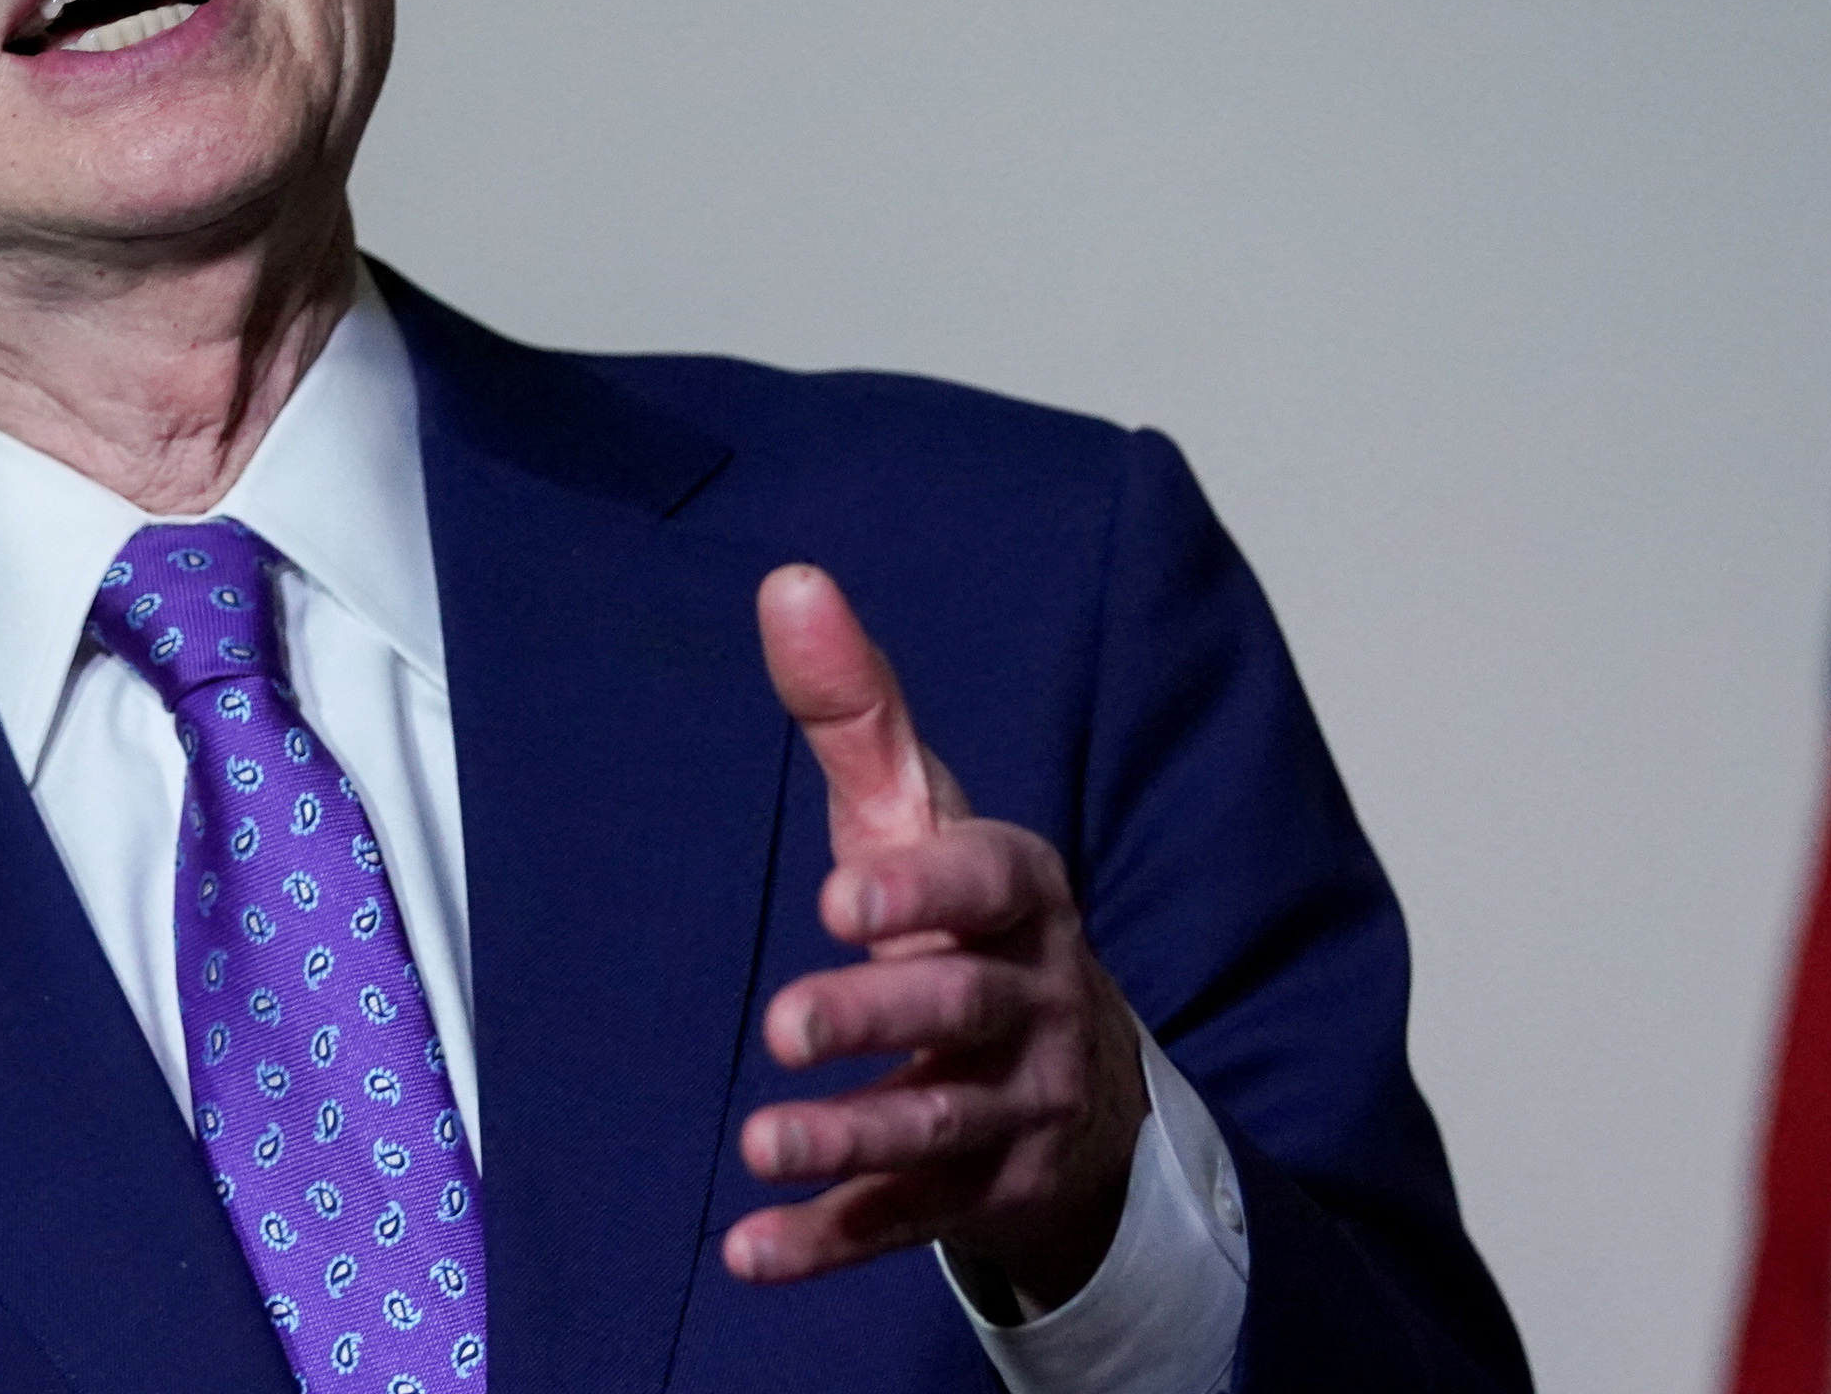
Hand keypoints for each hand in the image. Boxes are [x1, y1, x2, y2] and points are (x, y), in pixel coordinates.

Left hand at [720, 566, 1150, 1313]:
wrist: (1080, 1085)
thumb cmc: (966, 919)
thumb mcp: (917, 815)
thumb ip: (854, 708)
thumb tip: (787, 578)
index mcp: (1017, 899)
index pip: (990, 884)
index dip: (925, 888)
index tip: (843, 893)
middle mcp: (1029, 1005)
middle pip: (960, 1010)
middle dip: (881, 1015)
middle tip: (787, 1025)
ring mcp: (1011, 1110)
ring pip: (936, 1129)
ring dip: (850, 1139)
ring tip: (762, 1141)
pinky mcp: (977, 1197)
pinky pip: (902, 1226)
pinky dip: (828, 1242)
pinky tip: (750, 1252)